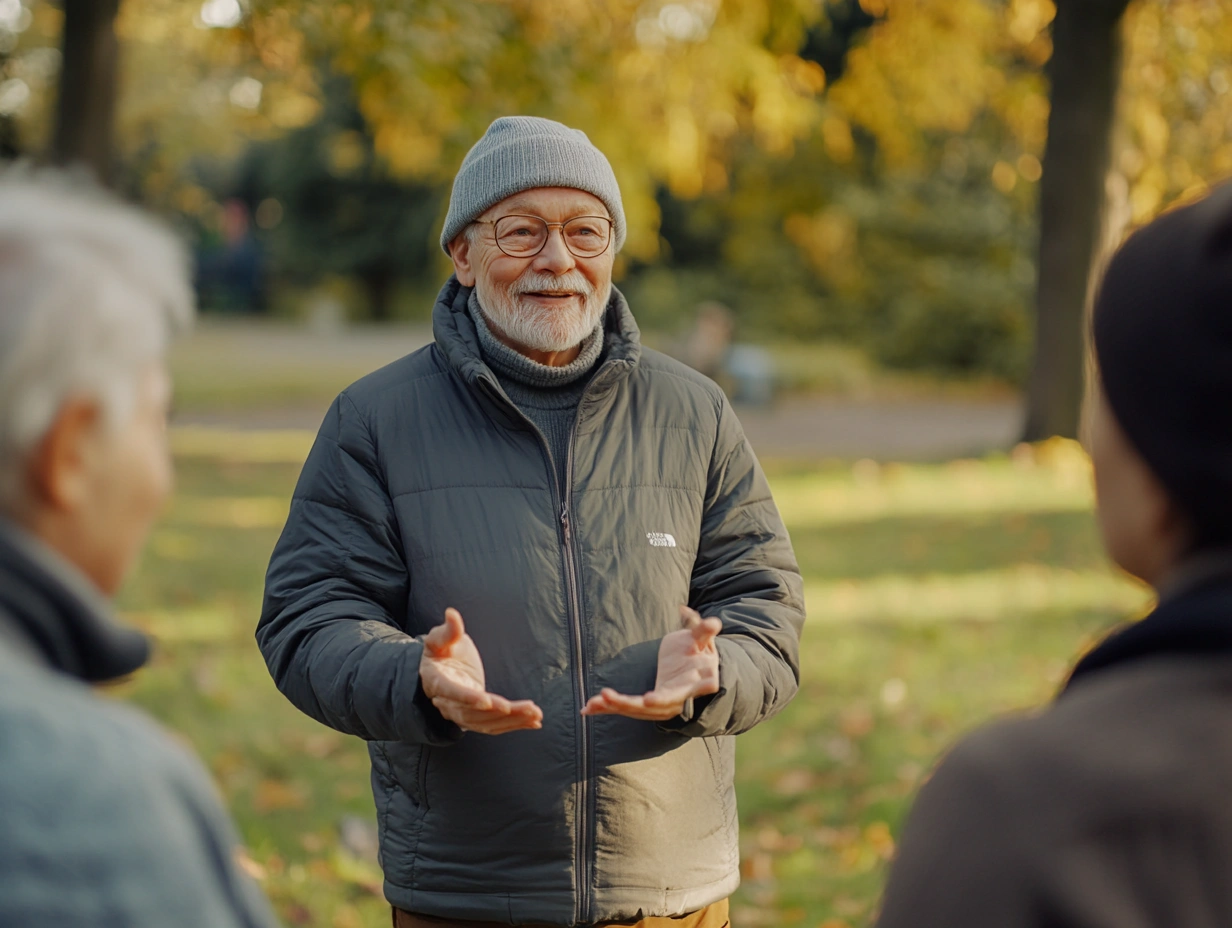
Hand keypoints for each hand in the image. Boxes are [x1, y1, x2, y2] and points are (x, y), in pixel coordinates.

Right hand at [419, 608, 542, 733]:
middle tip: (527, 708)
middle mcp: (447, 703)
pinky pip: (494, 726)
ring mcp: (461, 713)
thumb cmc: (441, 651)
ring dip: (513, 721)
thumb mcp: (440, 638)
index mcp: (436, 681)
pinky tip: (534, 723)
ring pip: (486, 723)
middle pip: (473, 713)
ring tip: (536, 715)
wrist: (441, 669)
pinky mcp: (476, 718)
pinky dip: (514, 725)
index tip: (488, 701)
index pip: (451, 692)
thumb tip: (451, 614)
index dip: (468, 698)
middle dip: (501, 713)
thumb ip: (448, 630)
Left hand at [581, 606, 720, 721]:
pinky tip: (587, 709)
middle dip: (630, 704)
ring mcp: (660, 705)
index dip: (663, 698)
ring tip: (592, 703)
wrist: (701, 670)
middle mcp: (676, 699)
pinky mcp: (646, 704)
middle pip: (651, 706)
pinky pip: (626, 708)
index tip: (648, 700)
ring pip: (636, 710)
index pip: (677, 694)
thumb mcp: (704, 639)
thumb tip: (712, 622)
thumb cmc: (700, 651)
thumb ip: (704, 631)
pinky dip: (606, 709)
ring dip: (613, 707)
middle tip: (608, 697)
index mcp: (693, 685)